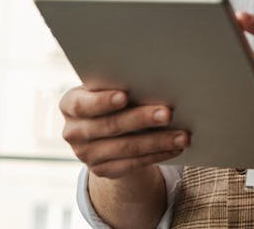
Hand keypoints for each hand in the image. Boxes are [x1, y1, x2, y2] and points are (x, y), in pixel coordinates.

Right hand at [59, 86, 189, 177]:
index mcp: (71, 104)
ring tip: (182, 136)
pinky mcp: (102, 170)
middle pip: (110, 126)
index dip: (102, 101)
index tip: (124, 96)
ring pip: (126, 148)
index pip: (82, 104)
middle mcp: (74, 131)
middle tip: (168, 113)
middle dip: (141, 119)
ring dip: (158, 141)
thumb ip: (122, 85)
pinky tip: (175, 148)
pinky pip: (133, 164)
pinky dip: (157, 155)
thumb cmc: (114, 99)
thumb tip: (158, 82)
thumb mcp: (109, 89)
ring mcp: (86, 154)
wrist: (107, 131)